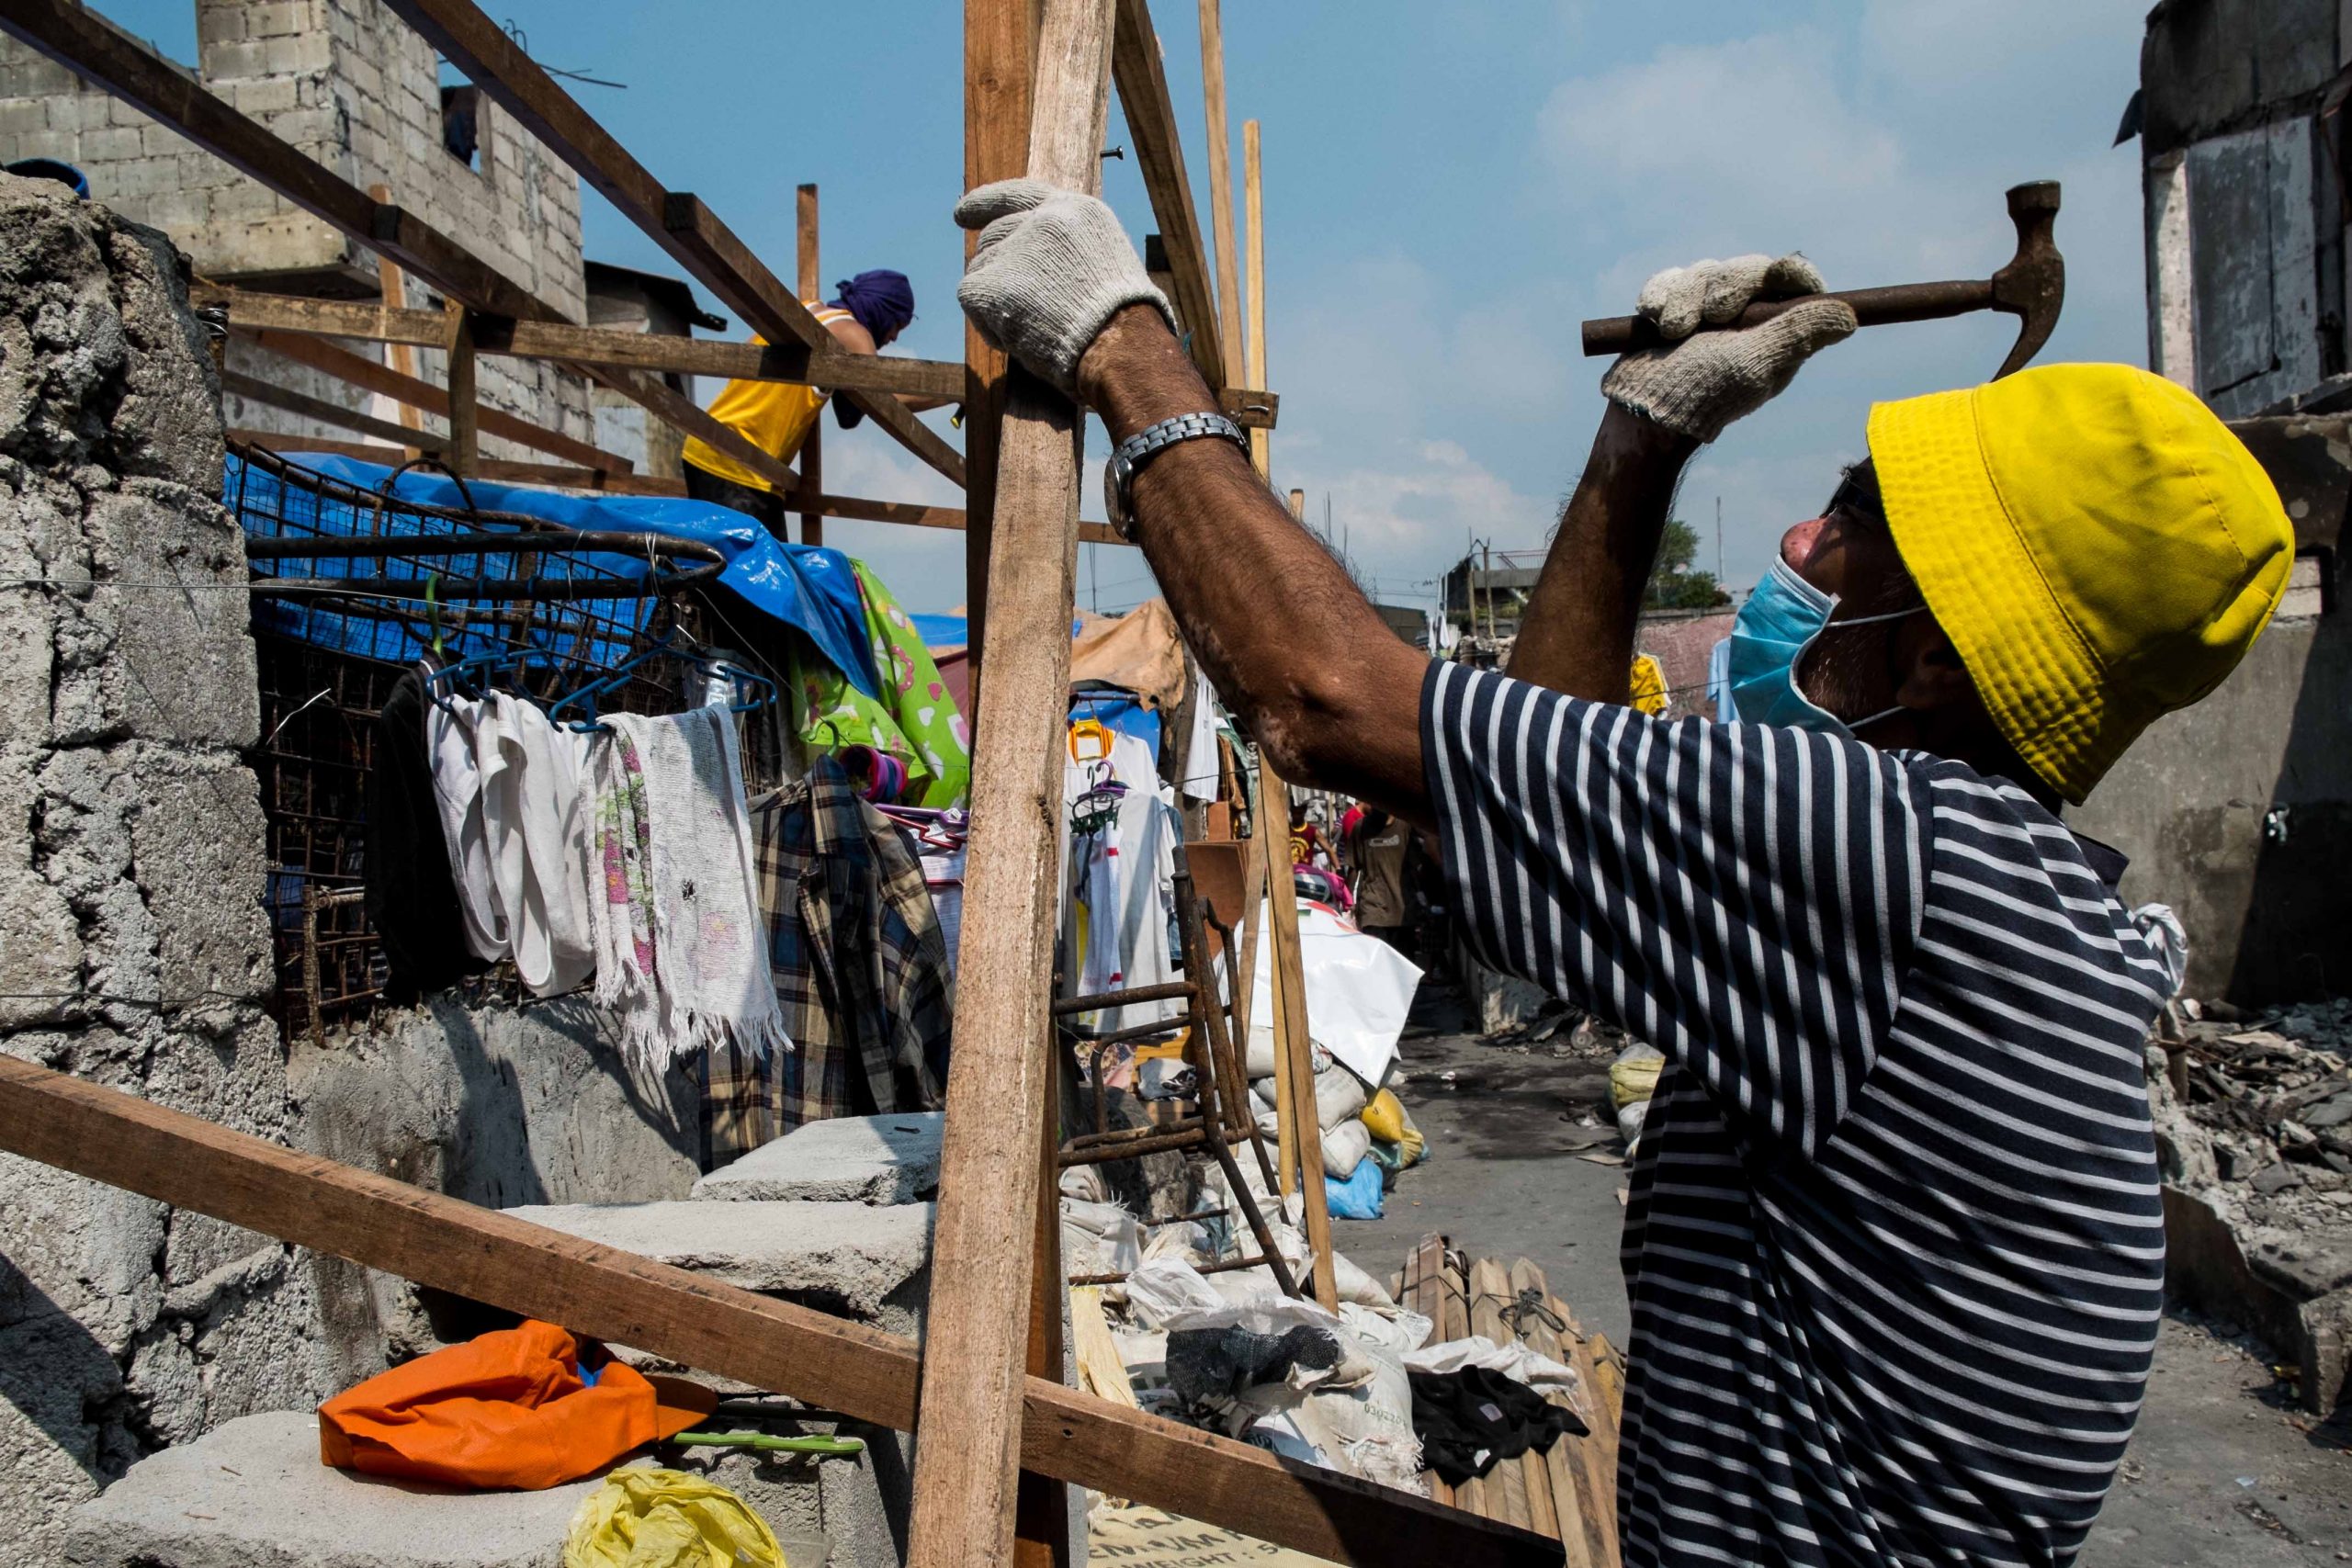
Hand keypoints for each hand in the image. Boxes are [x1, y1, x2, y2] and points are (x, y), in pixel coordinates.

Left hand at [954, 179, 1175, 397]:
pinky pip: (971, 298)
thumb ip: (1065, 251)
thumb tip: (1024, 262)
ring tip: (1033, 326)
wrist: (1121, 347)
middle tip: (999, 298)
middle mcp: (1044, 220)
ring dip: (995, 301)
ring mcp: (1018, 248)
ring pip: (979, 269)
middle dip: (991, 266)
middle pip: (994, 235)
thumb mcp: (1103, 265)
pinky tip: (1019, 338)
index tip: (960, 214)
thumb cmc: (1120, 324)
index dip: (986, 203)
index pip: (1021, 195)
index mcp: (1077, 211)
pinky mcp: (995, 281)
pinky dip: (987, 324)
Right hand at [1599, 253, 1854, 441]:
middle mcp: (1744, 315)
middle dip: (1724, 287)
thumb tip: (1850, 317)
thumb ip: (1797, 334)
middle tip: (1712, 317)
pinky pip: (1670, 280)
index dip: (1790, 272)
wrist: (1645, 410)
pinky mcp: (1671, 307)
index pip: (1792, 282)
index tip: (1779, 273)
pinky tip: (1654, 317)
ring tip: (1673, 332)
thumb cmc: (1704, 394)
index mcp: (1775, 329)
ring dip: (1685, 298)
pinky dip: (1661, 293)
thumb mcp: (1756, 366)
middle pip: (1745, 270)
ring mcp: (1705, 310)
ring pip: (1704, 272)